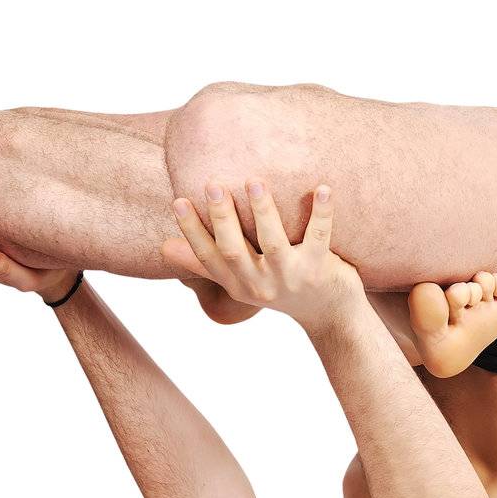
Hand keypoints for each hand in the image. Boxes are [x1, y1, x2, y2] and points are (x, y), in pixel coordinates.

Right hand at [166, 180, 364, 331]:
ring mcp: (290, 278)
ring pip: (273, 244)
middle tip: (212, 183)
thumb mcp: (241, 282)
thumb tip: (164, 247)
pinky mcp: (319, 270)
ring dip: (263, 212)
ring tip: (255, 182)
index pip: (208, 257)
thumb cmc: (283, 289)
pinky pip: (319, 238)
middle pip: (234, 251)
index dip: (191, 231)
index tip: (178, 201)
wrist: (332, 315)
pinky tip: (323, 189)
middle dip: (222, 218)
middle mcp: (260, 283)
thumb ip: (206, 263)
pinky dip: (322, 213)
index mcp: (238, 284)